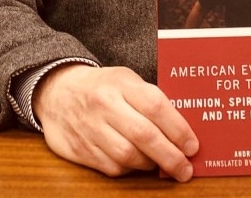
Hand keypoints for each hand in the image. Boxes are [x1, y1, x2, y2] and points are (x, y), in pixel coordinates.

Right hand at [33, 64, 198, 181]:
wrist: (56, 91)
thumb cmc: (102, 86)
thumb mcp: (126, 80)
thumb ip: (150, 100)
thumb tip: (183, 130)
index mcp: (121, 83)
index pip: (156, 106)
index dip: (178, 129)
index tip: (193, 146)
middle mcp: (104, 104)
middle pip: (144, 135)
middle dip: (170, 156)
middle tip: (185, 169)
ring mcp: (90, 128)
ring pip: (128, 155)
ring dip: (150, 165)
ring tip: (162, 165)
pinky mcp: (79, 149)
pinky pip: (111, 167)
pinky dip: (129, 169)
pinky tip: (138, 164)